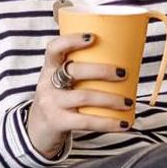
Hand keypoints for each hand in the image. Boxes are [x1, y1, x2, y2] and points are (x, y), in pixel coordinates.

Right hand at [24, 32, 134, 155]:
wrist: (37, 130)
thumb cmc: (59, 100)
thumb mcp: (61, 82)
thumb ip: (81, 72)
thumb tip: (124, 62)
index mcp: (49, 68)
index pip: (54, 48)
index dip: (71, 40)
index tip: (93, 37)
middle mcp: (47, 83)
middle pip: (74, 71)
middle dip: (102, 70)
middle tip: (123, 73)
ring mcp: (51, 103)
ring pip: (84, 97)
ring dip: (110, 99)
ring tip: (129, 102)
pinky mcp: (58, 122)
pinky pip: (86, 121)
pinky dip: (108, 123)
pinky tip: (124, 124)